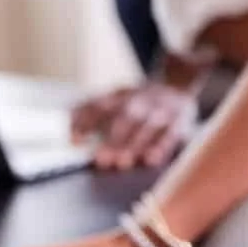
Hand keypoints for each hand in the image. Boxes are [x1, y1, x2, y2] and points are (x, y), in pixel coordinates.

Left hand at [71, 81, 198, 169]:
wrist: (177, 83)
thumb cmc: (138, 100)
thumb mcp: (116, 98)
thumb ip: (91, 111)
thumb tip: (68, 130)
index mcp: (121, 95)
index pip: (100, 105)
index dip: (86, 121)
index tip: (74, 140)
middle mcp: (140, 100)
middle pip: (125, 118)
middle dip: (113, 139)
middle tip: (101, 159)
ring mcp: (160, 110)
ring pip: (147, 127)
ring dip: (134, 145)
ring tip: (121, 163)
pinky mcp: (179, 120)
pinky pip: (171, 134)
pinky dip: (161, 147)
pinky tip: (151, 160)